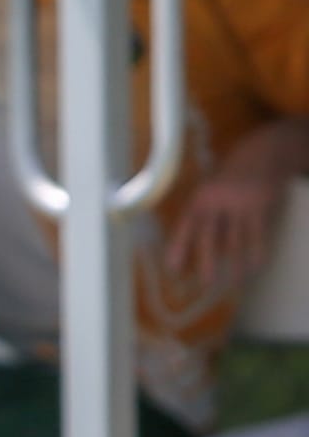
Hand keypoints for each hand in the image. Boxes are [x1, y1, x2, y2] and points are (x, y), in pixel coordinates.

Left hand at [164, 122, 306, 291]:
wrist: (264, 151)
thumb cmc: (231, 175)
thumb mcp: (210, 186)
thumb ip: (201, 211)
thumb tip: (188, 244)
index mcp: (200, 196)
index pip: (186, 225)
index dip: (178, 247)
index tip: (173, 269)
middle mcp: (218, 200)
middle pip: (209, 236)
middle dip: (206, 261)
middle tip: (205, 284)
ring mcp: (240, 202)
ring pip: (235, 240)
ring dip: (235, 264)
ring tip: (234, 283)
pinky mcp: (260, 205)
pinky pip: (258, 234)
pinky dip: (257, 251)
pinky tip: (256, 266)